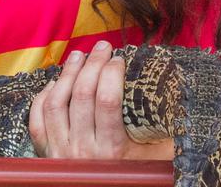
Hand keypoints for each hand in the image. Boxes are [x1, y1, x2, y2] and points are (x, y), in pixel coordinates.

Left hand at [29, 41, 172, 159]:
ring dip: (67, 74)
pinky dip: (43, 96)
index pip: (107, 101)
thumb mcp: (156, 161)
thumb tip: (184, 107)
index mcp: (112, 150)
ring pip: (56, 102)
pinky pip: (37, 118)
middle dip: (92, 64)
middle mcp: (83, 150)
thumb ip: (167, 137)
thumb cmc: (134, 179)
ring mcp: (60, 151)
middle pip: (82, 95)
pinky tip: (55, 82)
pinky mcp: (45, 152)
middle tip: (102, 47)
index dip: (111, 74)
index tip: (119, 59)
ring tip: (78, 56)